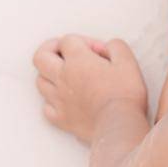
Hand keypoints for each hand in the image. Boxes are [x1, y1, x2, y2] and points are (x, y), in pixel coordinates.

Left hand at [32, 34, 149, 145]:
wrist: (118, 126)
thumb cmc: (124, 94)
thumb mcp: (127, 61)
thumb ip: (115, 46)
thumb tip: (107, 46)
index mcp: (78, 61)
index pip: (67, 40)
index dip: (83, 41)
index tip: (96, 50)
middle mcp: (63, 78)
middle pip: (40, 56)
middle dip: (50, 49)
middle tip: (63, 51)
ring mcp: (58, 99)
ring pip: (40, 81)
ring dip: (49, 74)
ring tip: (64, 76)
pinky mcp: (60, 119)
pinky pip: (46, 107)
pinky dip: (52, 102)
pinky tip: (64, 100)